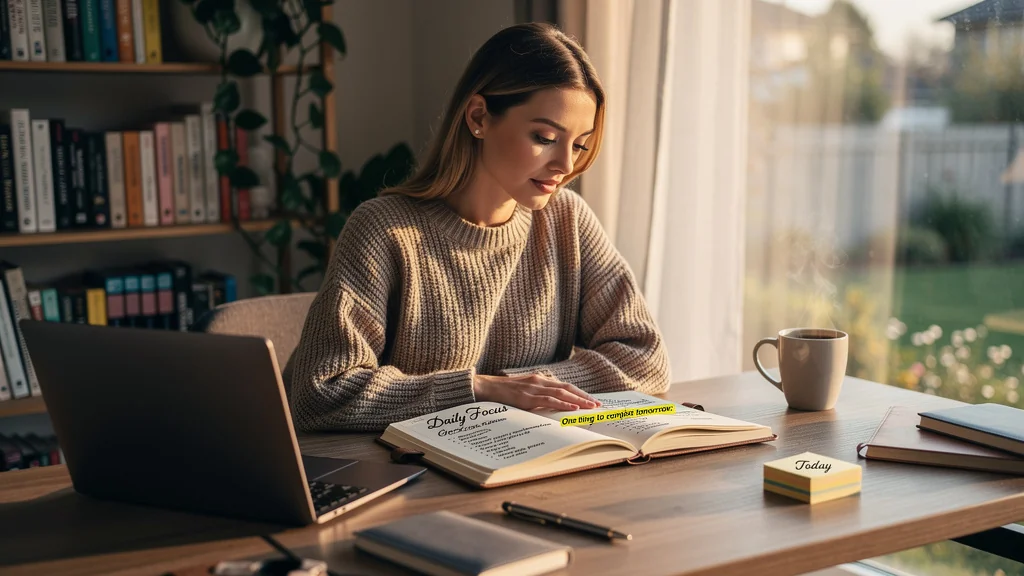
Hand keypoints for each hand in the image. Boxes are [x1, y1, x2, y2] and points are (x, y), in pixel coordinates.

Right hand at [472, 373, 601, 411]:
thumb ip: (535, 398)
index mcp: (538, 380)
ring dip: (579, 400)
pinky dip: (563, 403)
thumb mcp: (522, 393)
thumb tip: (549, 409)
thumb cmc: (501, 393)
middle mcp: (539, 381)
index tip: (591, 400)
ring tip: (591, 407)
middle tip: (598, 405)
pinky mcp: (527, 397)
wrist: (483, 388)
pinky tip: (573, 408)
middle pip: (568, 387)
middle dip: (584, 396)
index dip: (579, 393)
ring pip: (562, 393)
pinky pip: (549, 400)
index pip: (564, 386)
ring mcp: (533, 388)